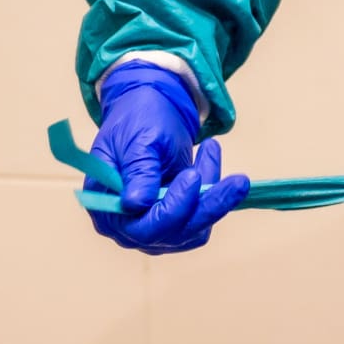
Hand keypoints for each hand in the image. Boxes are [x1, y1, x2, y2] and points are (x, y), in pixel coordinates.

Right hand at [90, 62, 249, 253]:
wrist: (147, 110)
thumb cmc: (135, 121)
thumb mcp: (137, 140)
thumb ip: (137, 171)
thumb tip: (135, 203)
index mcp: (107, 210)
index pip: (142, 226)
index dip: (171, 207)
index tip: (193, 176)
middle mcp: (128, 227)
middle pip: (172, 233)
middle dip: (205, 205)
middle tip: (236, 179)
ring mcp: (153, 227)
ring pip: (194, 229)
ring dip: (213, 196)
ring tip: (210, 150)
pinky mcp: (175, 222)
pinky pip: (202, 219)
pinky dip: (214, 193)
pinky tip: (209, 158)